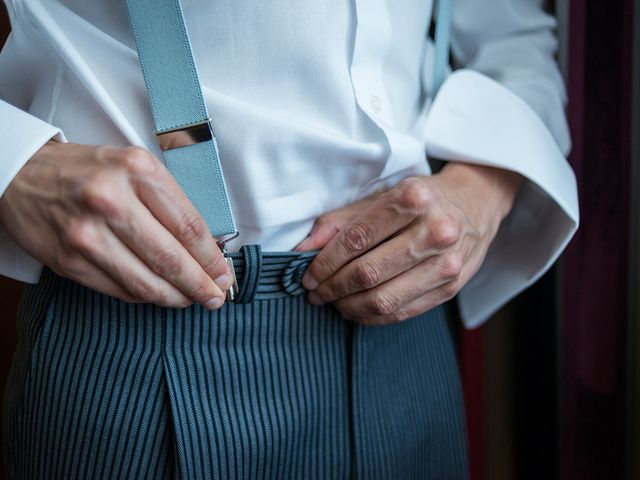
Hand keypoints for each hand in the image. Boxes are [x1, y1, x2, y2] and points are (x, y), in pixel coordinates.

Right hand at [0, 140, 230, 308]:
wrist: (20, 174)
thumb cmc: (88, 171)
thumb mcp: (134, 166)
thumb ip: (169, 203)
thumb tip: (205, 248)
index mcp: (137, 170)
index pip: (188, 226)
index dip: (212, 258)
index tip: (225, 273)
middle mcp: (112, 200)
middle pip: (171, 258)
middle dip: (201, 285)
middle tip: (216, 297)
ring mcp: (87, 234)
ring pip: (147, 281)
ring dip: (176, 297)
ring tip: (192, 300)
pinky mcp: (70, 261)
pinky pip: (120, 290)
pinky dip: (145, 297)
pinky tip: (159, 294)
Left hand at [295, 163, 521, 324]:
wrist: (476, 203)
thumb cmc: (421, 198)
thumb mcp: (381, 196)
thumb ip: (340, 222)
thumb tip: (303, 251)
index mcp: (414, 199)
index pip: (356, 239)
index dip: (325, 262)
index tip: (307, 275)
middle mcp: (435, 231)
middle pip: (368, 273)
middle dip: (332, 288)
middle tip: (315, 292)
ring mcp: (447, 263)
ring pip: (383, 299)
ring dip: (348, 307)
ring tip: (333, 302)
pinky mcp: (452, 287)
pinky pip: (401, 312)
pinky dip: (371, 317)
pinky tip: (356, 310)